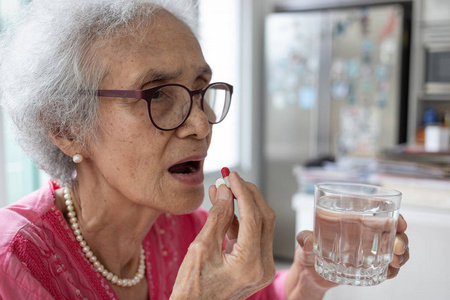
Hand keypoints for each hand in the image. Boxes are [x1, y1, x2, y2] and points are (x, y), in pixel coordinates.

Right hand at [171, 172, 275, 299]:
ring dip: (243, 205)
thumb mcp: (201, 248)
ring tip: (221, 190)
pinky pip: (252, 236)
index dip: (242, 191)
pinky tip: (224, 208)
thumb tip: (226, 191)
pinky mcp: (257, 267)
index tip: (231, 175)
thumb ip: (217, 217)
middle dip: (248, 194)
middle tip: (230, 179)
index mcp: (250, 264)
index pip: (253, 216)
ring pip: (260, 225)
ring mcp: (263, 268)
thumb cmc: (191, 288)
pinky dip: (240, 220)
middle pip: (264, 218)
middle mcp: (263, 267)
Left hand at [284, 214, 409, 299]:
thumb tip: (307, 241)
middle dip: (401, 238)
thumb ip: (305, 238)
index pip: (380, 212)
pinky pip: (388, 267)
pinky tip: (389, 272)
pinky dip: (392, 270)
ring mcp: (369, 250)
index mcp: (353, 219)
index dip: (394, 216)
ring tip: (395, 262)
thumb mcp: (305, 241)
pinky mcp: (368, 266)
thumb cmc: (308, 249)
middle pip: (393, 232)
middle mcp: (365, 233)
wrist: (308, 273)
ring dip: (401, 255)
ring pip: (395, 249)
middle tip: (397, 248)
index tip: (400, 222)